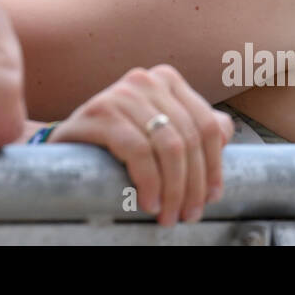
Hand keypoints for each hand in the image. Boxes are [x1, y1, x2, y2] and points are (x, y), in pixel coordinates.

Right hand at [48, 64, 232, 225]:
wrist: (68, 141)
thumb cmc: (117, 137)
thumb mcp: (157, 127)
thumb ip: (192, 126)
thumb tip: (225, 132)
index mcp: (167, 79)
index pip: (207, 125)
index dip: (214, 166)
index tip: (212, 197)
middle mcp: (146, 80)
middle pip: (188, 139)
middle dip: (192, 185)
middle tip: (187, 214)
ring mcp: (122, 93)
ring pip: (167, 147)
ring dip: (172, 190)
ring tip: (167, 214)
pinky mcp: (100, 112)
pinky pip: (137, 151)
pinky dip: (148, 181)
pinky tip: (148, 201)